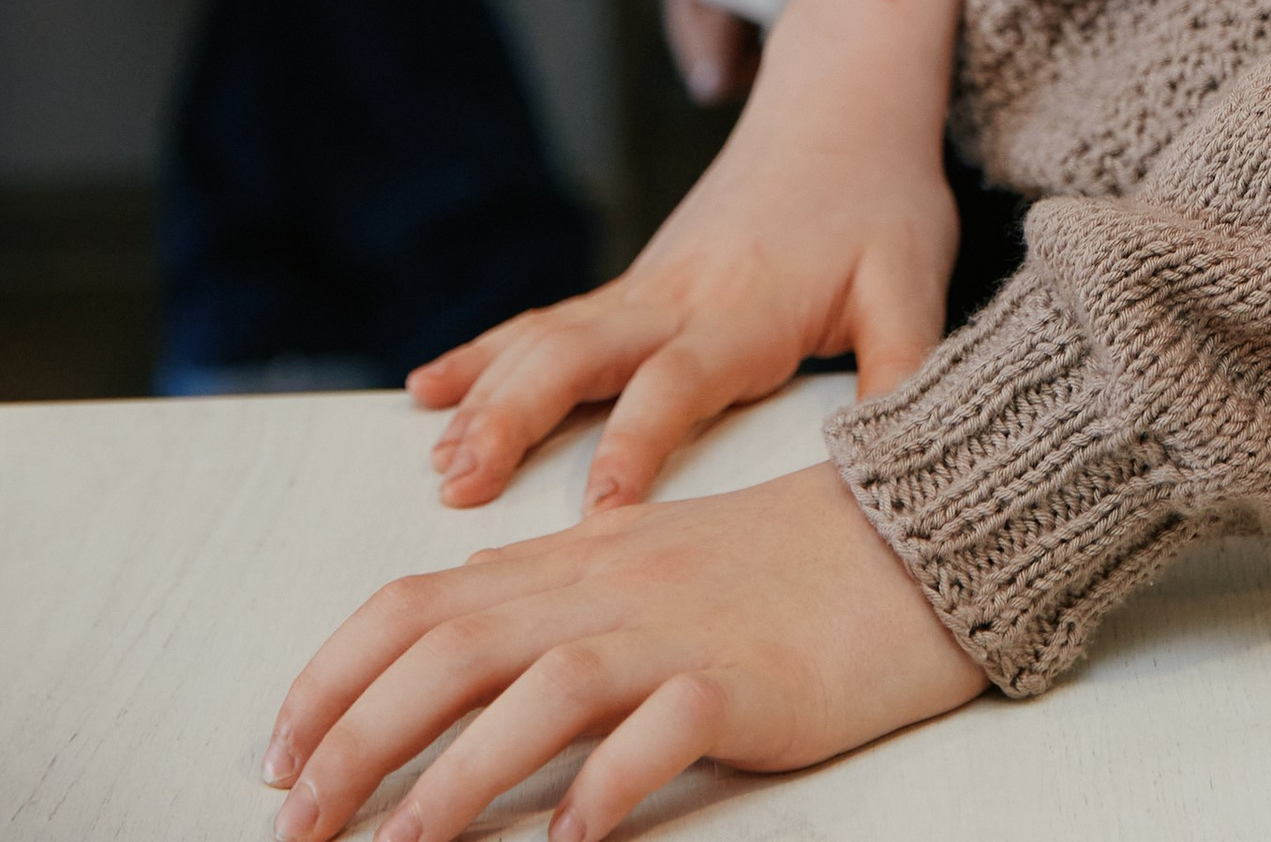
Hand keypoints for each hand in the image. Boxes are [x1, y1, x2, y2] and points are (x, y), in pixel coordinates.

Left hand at [263, 461, 983, 841]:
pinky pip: (665, 729)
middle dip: (356, 740)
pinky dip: (609, 783)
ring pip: (542, 686)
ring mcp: (680, 632)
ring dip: (457, 778)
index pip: (420, 602)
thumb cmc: (778, 568)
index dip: (334, 676)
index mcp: (575, 561)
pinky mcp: (748, 682)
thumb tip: (455, 625)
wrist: (914, 537)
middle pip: (454, 647)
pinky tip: (573, 840)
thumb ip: (554, 593)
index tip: (277, 754)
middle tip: (296, 826)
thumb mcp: (649, 564)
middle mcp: (609, 587)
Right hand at [412, 0, 969, 513]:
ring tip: (435, 459)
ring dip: (487, 395)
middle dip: (516, 418)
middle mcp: (681, 295)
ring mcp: (648, 286)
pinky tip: (430, 388)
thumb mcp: (914, 283)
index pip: (681, 379)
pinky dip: (485, 354)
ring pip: (549, 338)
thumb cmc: (882, 197)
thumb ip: (905, 371)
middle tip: (461, 485)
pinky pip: (548, 322)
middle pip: (581, 354)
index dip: (640, 442)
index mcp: (748, 306)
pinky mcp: (636, 285)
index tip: (598, 509)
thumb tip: (905, 466)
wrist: (844, 101)